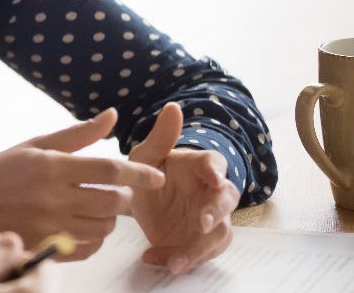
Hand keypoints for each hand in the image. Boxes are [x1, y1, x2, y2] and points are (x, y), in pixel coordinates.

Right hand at [0, 108, 164, 258]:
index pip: (109, 170)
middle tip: (114, 192)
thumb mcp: (35, 145)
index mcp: (51, 166)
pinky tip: (83, 226)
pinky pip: (87, 249)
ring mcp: (48, 225)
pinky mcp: (44, 246)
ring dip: (109, 220)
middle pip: (112, 203)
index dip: (139, 174)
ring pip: (104, 228)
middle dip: (122, 198)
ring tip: (97, 208)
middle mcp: (51, 197)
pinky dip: (93, 239)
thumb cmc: (1, 169)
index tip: (156, 177)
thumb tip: (113, 116)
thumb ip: (77, 134)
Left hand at [128, 102, 239, 273]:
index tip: (212, 176)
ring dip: (200, 248)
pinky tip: (154, 258)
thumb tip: (173, 106)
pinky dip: (181, 259)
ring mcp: (209, 219)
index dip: (215, 170)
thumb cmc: (148, 172)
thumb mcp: (145, 156)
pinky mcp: (200, 241)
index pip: (215, 163)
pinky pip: (201, 253)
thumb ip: (160, 137)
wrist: (140, 202)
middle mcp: (211, 193)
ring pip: (219, 234)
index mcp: (200, 167)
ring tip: (175, 260)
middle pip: (226, 201)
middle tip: (201, 223)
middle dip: (216, 212)